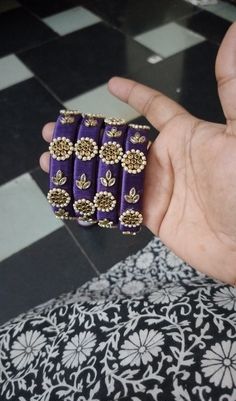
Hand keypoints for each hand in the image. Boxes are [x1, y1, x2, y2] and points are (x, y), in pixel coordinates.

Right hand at [40, 23, 235, 285]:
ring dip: (84, 167)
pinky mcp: (154, 217)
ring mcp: (159, 190)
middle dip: (90, 137)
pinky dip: (96, 198)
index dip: (133, 95)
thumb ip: (230, 88)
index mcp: (185, 136)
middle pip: (121, 144)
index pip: (154, 108)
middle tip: (58, 132)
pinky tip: (73, 193)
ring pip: (114, 174)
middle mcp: (167, 161)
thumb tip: (234, 34)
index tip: (112, 84)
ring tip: (53, 160)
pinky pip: (119, 205)